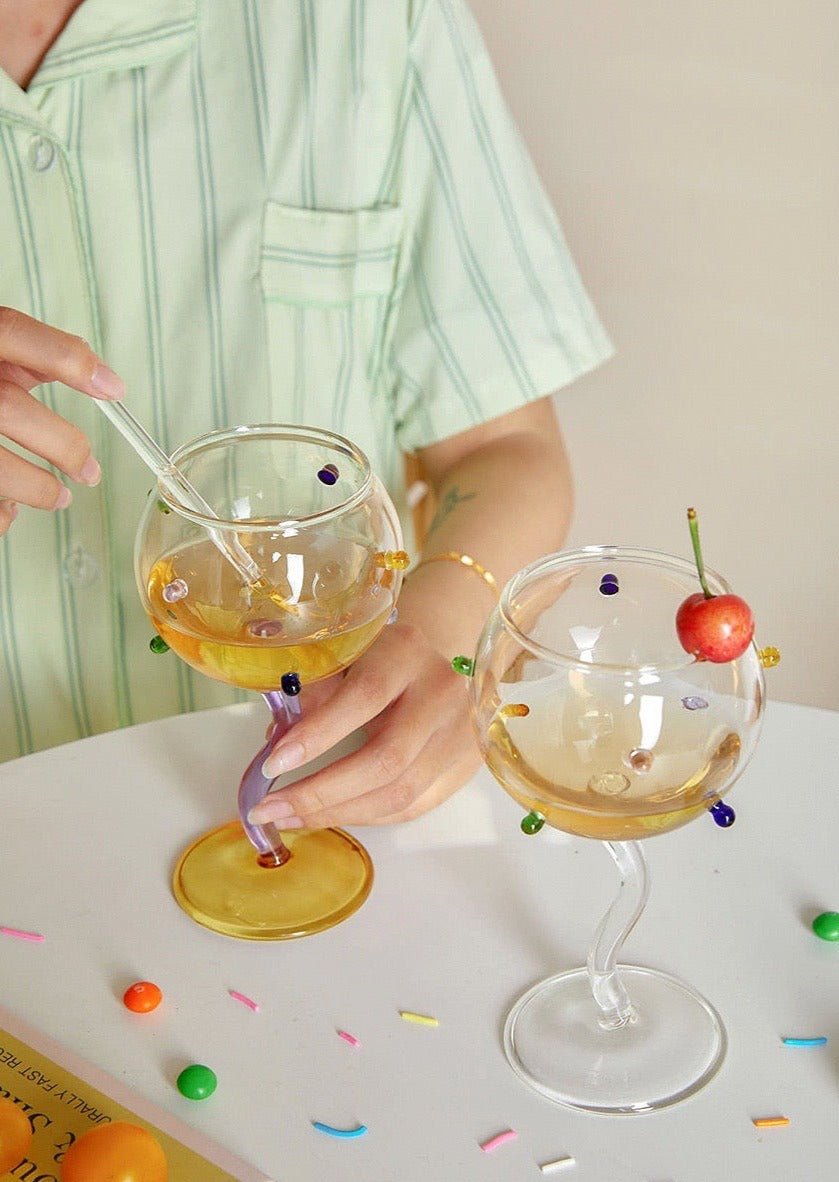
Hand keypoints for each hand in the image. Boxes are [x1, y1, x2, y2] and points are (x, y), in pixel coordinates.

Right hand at [0, 307, 124, 534]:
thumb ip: (31, 353)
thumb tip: (96, 373)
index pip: (12, 332)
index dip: (65, 358)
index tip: (113, 389)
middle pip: (6, 407)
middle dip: (61, 445)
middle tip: (90, 471)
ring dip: (35, 487)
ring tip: (60, 496)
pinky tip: (10, 507)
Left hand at [248, 622, 480, 827]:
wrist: (438, 668)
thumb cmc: (380, 660)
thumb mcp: (345, 657)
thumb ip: (314, 692)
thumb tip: (276, 743)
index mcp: (407, 652)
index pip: (365, 698)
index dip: (317, 735)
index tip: (271, 765)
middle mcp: (443, 692)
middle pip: (386, 759)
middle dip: (321, 793)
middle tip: (271, 808)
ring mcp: (460, 734)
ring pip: (400, 793)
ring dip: (338, 813)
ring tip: (290, 817)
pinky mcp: (463, 768)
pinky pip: (411, 808)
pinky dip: (364, 816)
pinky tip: (329, 815)